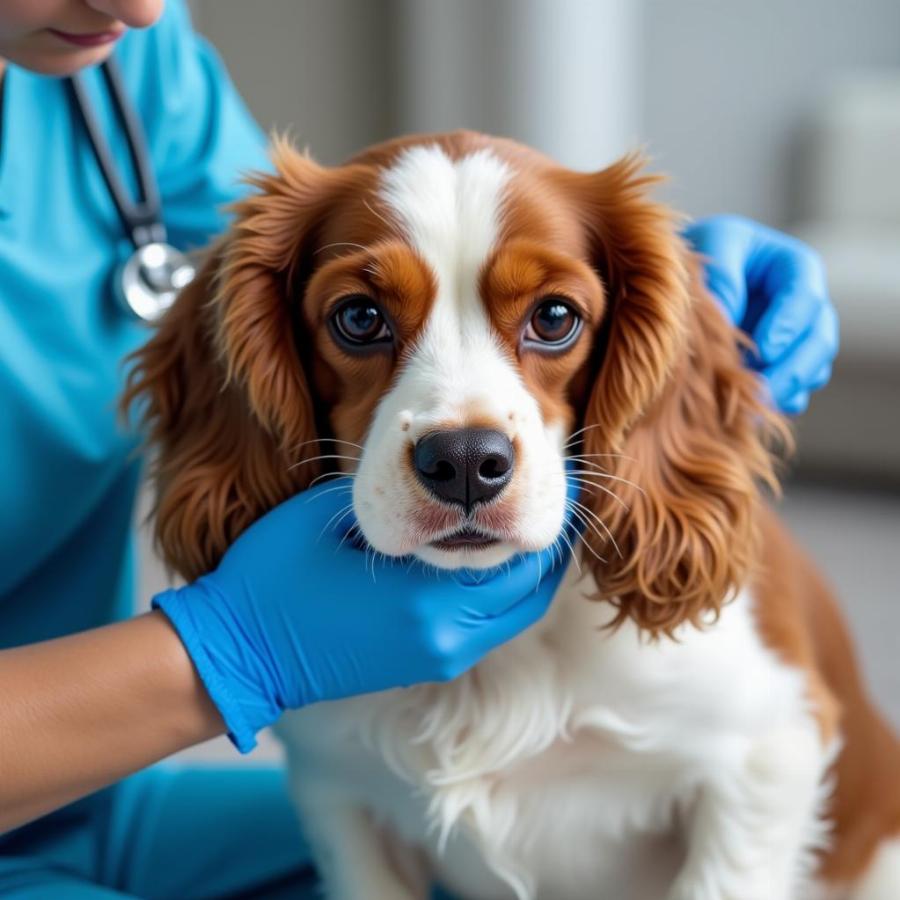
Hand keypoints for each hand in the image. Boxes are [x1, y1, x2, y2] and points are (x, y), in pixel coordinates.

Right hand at [154, 478, 573, 750]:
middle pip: (527, 594)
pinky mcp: (422, 667)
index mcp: (427, 601)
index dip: (545, 521)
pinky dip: (500, 596)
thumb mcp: (335, 515)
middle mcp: (445, 639)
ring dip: (526, 574)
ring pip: (510, 616)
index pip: (517, 561)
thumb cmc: (276, 576)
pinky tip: (490, 559)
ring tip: (529, 527)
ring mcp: (436, 660)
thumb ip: (397, 496)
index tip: (560, 485)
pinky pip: (484, 630)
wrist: (239, 652)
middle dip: (545, 549)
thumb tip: (442, 475)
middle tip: (556, 504)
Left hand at [683, 215, 838, 413]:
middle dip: (794, 369)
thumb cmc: (702, 253)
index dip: (789, 325)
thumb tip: (731, 320)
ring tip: (754, 406)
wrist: (684, 281)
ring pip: (812, 370)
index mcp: (795, 269)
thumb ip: (724, 278)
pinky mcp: (779, 366)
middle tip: (764, 391)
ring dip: (787, 390)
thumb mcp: (712, 246)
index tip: (765, 349)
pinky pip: (793, 391)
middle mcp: (804, 307)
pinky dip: (776, 403)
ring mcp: (796, 340)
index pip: (804, 297)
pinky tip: (750, 414)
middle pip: (819, 340)